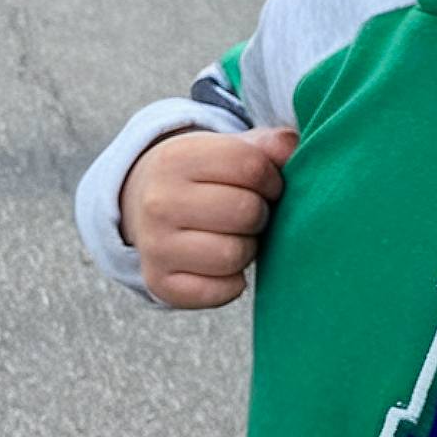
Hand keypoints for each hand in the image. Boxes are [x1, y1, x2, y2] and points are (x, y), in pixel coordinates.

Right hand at [118, 124, 298, 307]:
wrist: (145, 204)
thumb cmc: (205, 176)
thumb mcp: (229, 149)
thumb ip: (266, 145)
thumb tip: (292, 146)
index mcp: (178, 158)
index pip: (251, 167)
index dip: (272, 179)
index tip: (266, 185)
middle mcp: (159, 201)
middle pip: (246, 212)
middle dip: (260, 214)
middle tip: (251, 214)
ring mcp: (155, 245)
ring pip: (233, 255)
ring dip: (248, 249)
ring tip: (236, 236)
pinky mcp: (159, 282)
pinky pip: (220, 291)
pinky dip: (233, 282)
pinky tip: (224, 265)